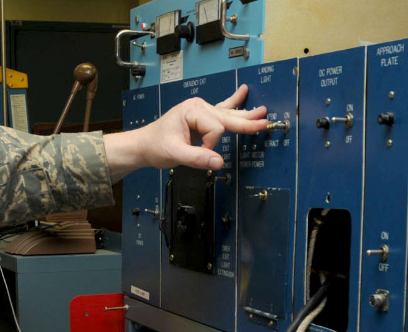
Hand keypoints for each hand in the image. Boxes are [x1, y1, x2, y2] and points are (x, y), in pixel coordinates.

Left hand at [104, 84, 267, 180]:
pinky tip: (243, 91)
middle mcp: (198, 107)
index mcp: (192, 111)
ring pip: (227, 114)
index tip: (199, 153)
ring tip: (262, 112)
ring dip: (245, 115)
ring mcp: (200, 111)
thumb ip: (197, 158)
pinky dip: (233, 104)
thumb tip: (219, 163)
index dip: (210, 145)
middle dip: (245, 122)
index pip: (215, 128)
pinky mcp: (201, 118)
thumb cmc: (155, 147)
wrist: (143, 145)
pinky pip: (220, 111)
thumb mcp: (174, 154)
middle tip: (264, 123)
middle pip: (227, 117)